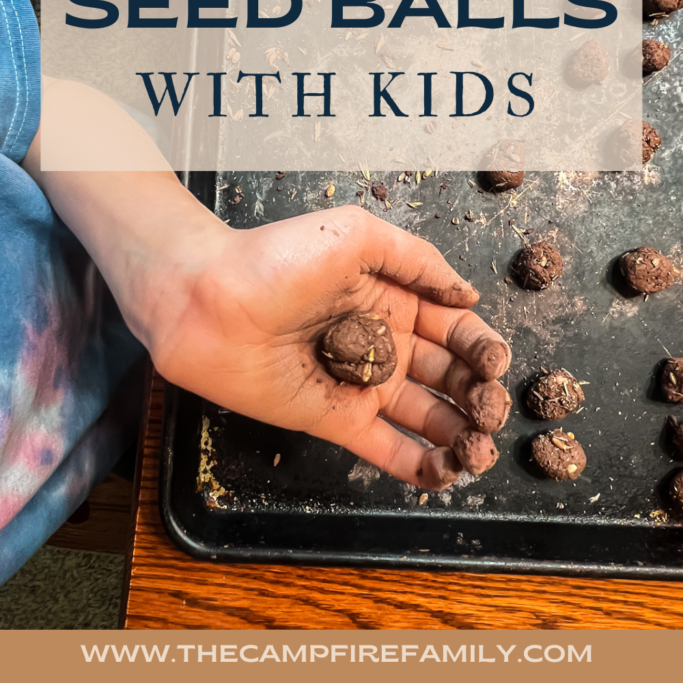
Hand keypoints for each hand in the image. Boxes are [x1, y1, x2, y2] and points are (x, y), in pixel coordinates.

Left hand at [146, 203, 511, 489]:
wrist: (207, 302)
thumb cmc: (276, 258)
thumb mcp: (355, 235)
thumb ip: (417, 260)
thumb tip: (468, 294)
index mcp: (391, 296)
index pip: (453, 327)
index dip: (480, 347)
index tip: (496, 363)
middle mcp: (382, 341)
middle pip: (447, 375)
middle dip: (478, 394)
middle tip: (491, 411)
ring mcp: (359, 383)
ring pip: (425, 415)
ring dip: (460, 434)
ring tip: (480, 449)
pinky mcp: (333, 420)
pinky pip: (385, 448)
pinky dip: (419, 466)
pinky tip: (448, 474)